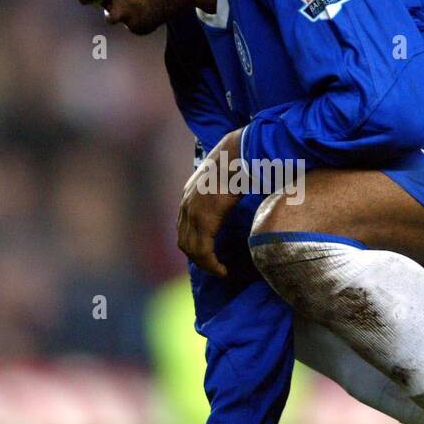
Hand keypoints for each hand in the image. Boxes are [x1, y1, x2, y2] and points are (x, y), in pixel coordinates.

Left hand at [177, 127, 245, 277]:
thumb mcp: (222, 177)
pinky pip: (203, 251)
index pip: (184, 228)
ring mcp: (193, 213)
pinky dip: (211, 264)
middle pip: (184, 242)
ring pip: (192, 250)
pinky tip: (222, 270)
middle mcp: (186, 205)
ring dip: (205, 265)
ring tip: (220, 271)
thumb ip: (220, 191)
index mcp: (189, 194)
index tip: (209, 256)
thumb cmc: (238, 162)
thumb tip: (231, 199)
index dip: (194, 245)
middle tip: (214, 268)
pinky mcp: (205, 220)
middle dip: (198, 259)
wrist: (240, 152)